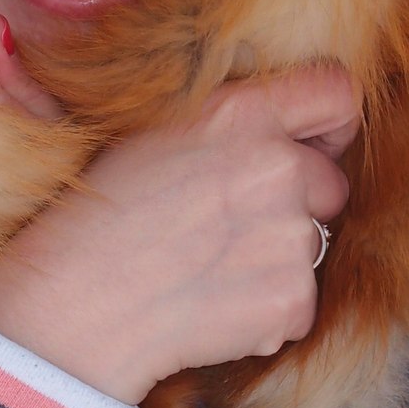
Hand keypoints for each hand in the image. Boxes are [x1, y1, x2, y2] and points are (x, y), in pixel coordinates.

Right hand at [0, 71, 358, 405]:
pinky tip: (210, 308)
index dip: (332, 124)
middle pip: (329, 183)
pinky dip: (265, 313)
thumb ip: (226, 122)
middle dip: (296, 206)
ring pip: (311, 246)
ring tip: (205, 271)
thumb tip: (277, 128)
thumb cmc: (95, 216)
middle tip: (227, 228)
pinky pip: (299, 304)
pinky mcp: (291, 299)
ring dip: (275, 262)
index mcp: (239, 112)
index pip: (337, 94)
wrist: (71, 306)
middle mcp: (276, 165)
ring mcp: (288, 234)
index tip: (314, 147)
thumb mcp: (151, 134)